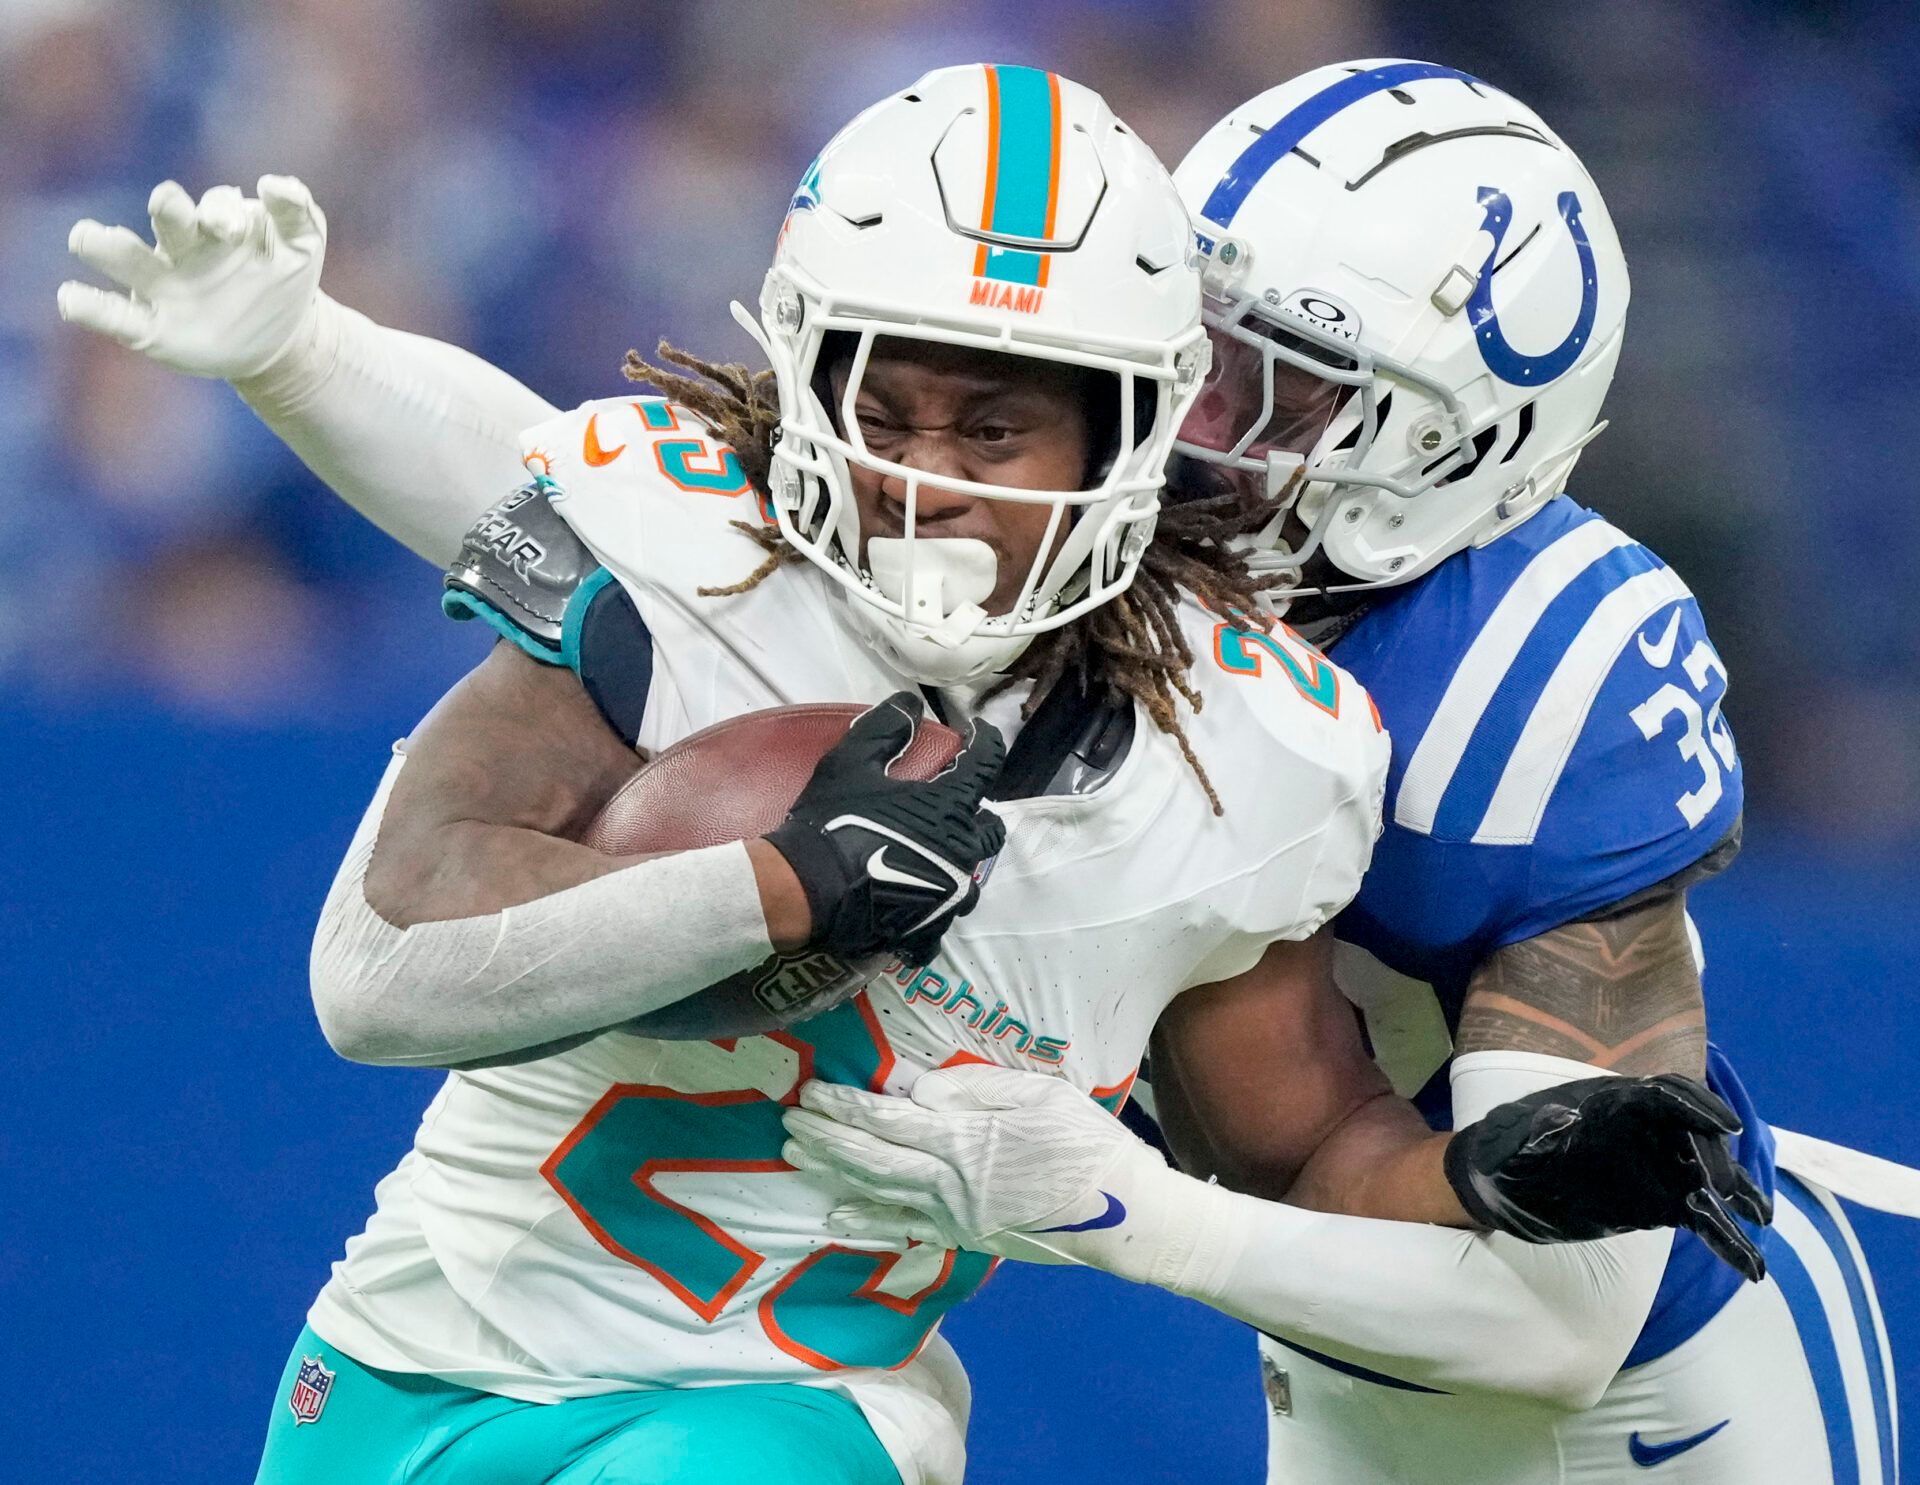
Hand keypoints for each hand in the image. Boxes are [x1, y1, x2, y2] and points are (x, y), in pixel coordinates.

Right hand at [58, 176, 327, 379]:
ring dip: (105, 246)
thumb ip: (297, 213)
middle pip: (169, 220)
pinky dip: (88, 306)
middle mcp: (184, 247)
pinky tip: (69, 298)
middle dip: (168, 210)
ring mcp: (162, 284)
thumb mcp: (304, 247)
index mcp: (220, 225)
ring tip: (86, 237)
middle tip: (168, 205)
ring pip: (129, 258)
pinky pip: (113, 315)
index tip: (235, 226)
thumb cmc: (284, 280)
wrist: (280, 339)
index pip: (216, 207)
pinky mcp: (148, 327)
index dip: (222, 211)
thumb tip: (275, 182)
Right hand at [763, 693, 1004, 964]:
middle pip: (990, 830)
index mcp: (950, 808)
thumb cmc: (833, 822)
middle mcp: (962, 852)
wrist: (806, 891)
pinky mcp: (930, 929)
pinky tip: (917, 903)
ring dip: (960, 863)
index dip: (986, 742)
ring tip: (939, 857)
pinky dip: (934, 908)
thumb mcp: (851, 763)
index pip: (986, 764)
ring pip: (973, 878)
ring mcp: (949, 895)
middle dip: (979, 815)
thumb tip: (911, 702)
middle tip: (957, 808)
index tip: (979, 733)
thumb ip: (885, 729)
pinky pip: (943, 920)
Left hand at [782, 1063, 1161, 1262]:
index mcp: (965, 1139)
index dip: (844, 1108)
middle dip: (825, 1139)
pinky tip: (837, 1217)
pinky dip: (866, 1222)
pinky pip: (905, 1228)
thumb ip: (977, 1088)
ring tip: (796, 1158)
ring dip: (833, 1174)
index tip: (811, 1094)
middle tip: (788, 1122)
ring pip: (878, 1192)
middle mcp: (949, 1183)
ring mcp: (954, 1216)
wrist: (1123, 1215)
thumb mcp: (1040, 1095)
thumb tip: (922, 1090)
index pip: (888, 1120)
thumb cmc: (1086, 1144)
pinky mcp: (965, 1237)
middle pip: (871, 1158)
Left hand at [1444, 1073, 1772, 1280]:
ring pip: (1709, 1176)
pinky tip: (1752, 1266)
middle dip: (1714, 1159)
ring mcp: (1656, 1168)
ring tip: (1760, 1219)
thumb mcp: (1516, 1142)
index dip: (1697, 1106)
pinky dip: (1727, 1238)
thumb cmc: (1507, 1154)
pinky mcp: (1661, 1203)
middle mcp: (1644, 1132)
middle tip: (1719, 1192)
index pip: (1664, 1095)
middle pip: (1694, 1136)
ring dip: (1737, 1196)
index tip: (1726, 1125)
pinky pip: (1703, 1217)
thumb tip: (1559, 1118)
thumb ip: (1539, 1131)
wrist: (1505, 1187)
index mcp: (1613, 1104)